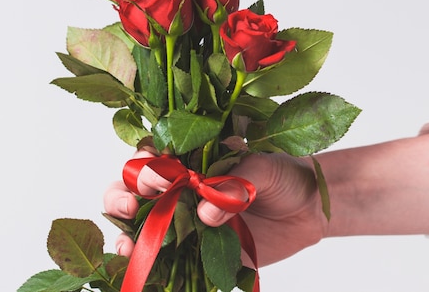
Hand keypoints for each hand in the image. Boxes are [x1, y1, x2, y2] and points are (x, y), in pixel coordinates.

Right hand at [103, 148, 326, 266]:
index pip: (152, 155)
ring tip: (126, 247)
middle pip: (133, 190)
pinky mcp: (196, 251)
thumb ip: (233, 184)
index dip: (143, 164)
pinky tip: (142, 273)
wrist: (308, 209)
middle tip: (127, 206)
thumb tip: (207, 212)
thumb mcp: (263, 168)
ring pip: (142, 227)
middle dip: (121, 196)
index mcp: (189, 157)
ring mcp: (184, 221)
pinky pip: (168, 260)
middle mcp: (179, 188)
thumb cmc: (282, 175)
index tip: (153, 175)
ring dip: (126, 236)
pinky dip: (152, 268)